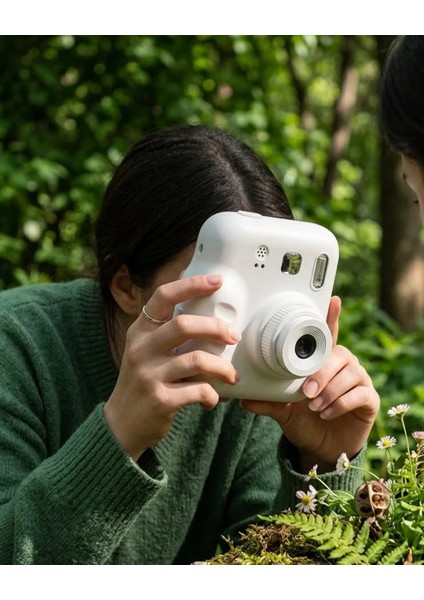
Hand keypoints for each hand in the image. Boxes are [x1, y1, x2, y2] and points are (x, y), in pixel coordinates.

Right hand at [103, 274, 239, 459]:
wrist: (121, 424)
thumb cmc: (143, 382)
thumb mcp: (146, 351)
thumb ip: (168, 333)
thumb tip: (208, 312)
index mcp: (140, 332)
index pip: (163, 296)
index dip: (191, 285)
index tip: (216, 281)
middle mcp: (141, 349)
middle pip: (184, 325)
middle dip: (216, 328)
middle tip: (233, 337)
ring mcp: (149, 375)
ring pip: (196, 360)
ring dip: (222, 367)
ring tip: (231, 375)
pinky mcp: (160, 400)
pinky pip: (197, 391)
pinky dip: (211, 395)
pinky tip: (212, 399)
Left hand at [241, 296, 379, 469]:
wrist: (321, 449)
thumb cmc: (304, 422)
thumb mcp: (283, 412)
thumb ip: (269, 403)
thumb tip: (244, 399)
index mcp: (323, 363)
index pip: (329, 336)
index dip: (332, 317)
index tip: (333, 300)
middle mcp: (344, 367)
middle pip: (339, 355)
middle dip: (322, 373)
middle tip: (306, 392)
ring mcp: (359, 382)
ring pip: (351, 373)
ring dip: (330, 390)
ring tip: (314, 406)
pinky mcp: (369, 399)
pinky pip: (360, 393)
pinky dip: (341, 403)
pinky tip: (327, 413)